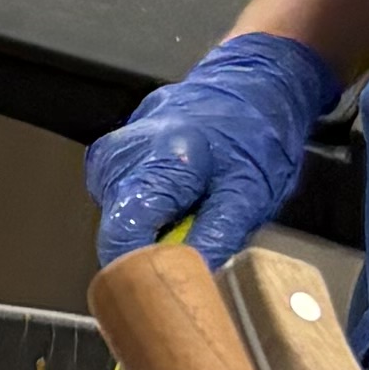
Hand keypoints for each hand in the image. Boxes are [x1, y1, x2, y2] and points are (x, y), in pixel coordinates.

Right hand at [83, 31, 334, 270]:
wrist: (253, 84)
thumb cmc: (256, 133)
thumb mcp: (251, 194)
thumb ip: (217, 238)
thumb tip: (193, 279)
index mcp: (157, 162)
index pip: (121, 238)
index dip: (140, 271)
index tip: (165, 285)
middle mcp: (123, 154)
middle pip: (119, 230)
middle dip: (154, 245)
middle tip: (196, 232)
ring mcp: (112, 150)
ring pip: (120, 216)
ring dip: (152, 224)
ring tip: (190, 203)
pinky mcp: (111, 151)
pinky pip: (120, 197)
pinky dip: (148, 204)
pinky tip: (177, 189)